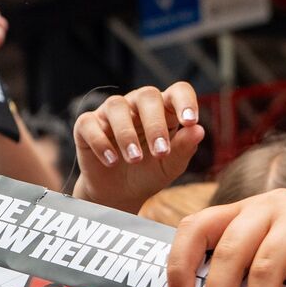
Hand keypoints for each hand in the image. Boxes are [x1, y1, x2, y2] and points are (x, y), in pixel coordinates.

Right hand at [72, 84, 203, 212]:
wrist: (118, 194)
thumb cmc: (147, 174)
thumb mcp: (169, 166)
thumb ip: (184, 148)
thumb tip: (198, 130)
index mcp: (163, 110)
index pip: (177, 91)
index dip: (185, 101)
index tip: (189, 121)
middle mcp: (136, 105)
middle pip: (147, 95)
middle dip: (155, 124)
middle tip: (160, 151)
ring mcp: (110, 113)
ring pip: (116, 106)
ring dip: (127, 134)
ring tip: (135, 159)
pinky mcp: (86, 125)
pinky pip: (89, 123)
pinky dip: (100, 142)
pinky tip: (111, 161)